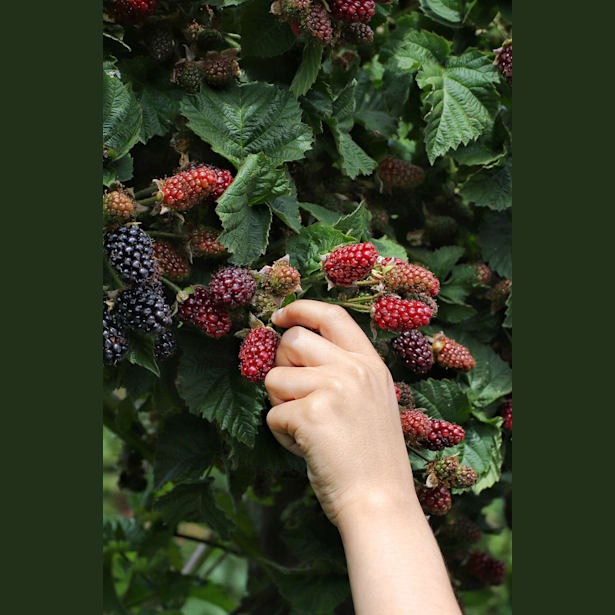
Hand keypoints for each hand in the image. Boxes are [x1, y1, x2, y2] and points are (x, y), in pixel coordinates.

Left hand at [265, 300, 415, 525]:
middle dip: (281, 365)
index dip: (300, 309)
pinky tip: (307, 448)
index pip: (331, 314)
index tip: (280, 316)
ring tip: (307, 429)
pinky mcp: (312, 414)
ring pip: (274, 378)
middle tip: (294, 395)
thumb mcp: (371, 400)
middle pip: (293, 340)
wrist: (380, 502)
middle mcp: (353, 369)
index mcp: (369, 364)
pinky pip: (272, 414)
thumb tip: (292, 347)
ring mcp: (334, 389)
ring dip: (280, 405)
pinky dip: (281, 434)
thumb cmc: (371, 457)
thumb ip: (341, 371)